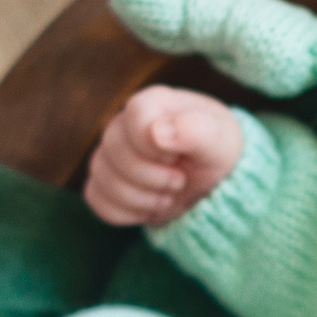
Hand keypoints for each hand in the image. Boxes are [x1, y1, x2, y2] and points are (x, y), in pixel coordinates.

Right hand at [84, 85, 242, 226]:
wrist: (211, 185)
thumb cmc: (216, 154)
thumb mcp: (220, 141)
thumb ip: (195, 130)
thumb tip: (157, 133)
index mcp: (154, 104)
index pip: (135, 116)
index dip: (156, 146)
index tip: (179, 156)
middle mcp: (124, 124)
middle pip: (114, 150)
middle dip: (153, 177)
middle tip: (180, 181)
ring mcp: (109, 154)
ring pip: (102, 178)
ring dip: (142, 198)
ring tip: (169, 196)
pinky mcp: (103, 182)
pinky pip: (95, 199)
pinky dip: (127, 213)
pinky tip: (150, 206)